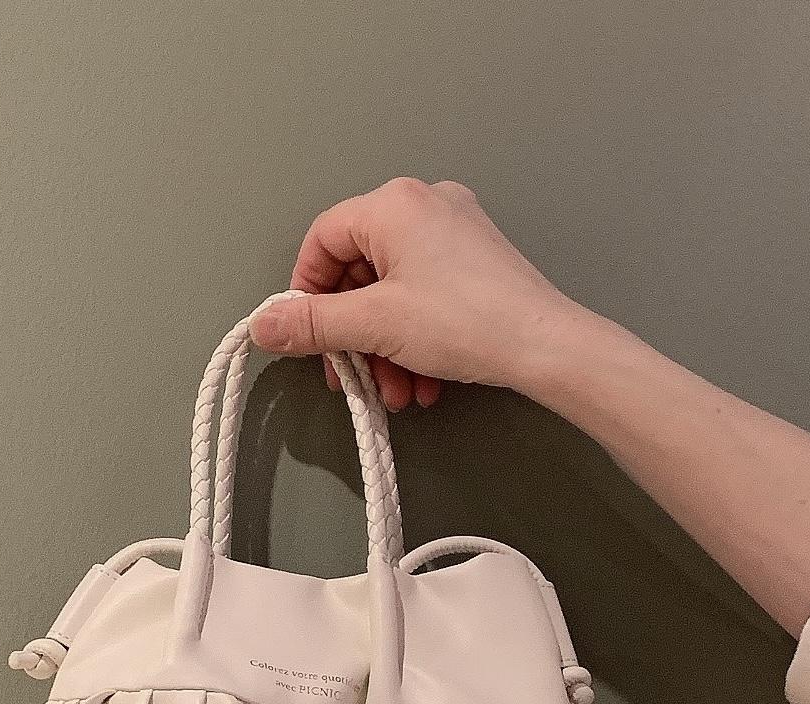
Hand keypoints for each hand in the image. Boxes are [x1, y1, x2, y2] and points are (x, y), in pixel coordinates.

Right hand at [250, 177, 587, 410]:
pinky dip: (414, 340)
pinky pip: (425, 296)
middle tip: (352, 377)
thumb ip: (313, 324)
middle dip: (353, 335)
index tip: (307, 338)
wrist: (544, 346)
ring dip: (384, 348)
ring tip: (395, 392)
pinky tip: (422, 382)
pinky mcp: (476, 262)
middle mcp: (424, 205)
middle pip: (359, 271)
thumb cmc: (466, 321)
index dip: (306, 294)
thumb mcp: (374, 325)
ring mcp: (454, 232)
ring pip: (393, 292)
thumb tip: (265, 326)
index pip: (322, 240)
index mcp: (393, 204)